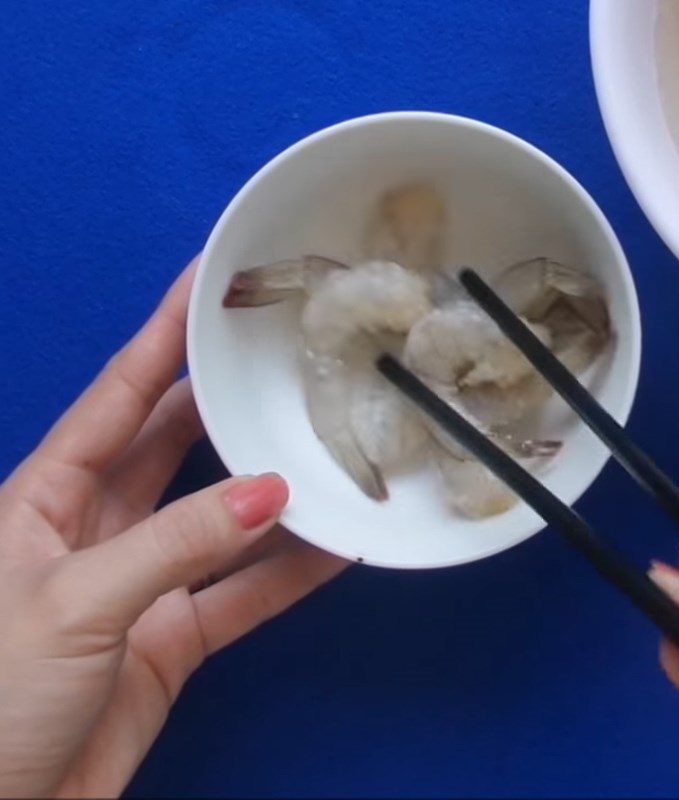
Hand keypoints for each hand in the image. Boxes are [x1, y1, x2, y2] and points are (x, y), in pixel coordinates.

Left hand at [0, 257, 346, 797]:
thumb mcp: (73, 603)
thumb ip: (176, 544)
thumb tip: (270, 494)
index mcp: (46, 497)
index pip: (116, 396)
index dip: (161, 337)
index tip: (204, 283)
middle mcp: (95, 527)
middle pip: (172, 445)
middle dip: (224, 403)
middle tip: (279, 362)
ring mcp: (140, 582)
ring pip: (218, 519)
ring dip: (269, 494)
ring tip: (323, 448)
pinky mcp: (171, 638)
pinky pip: (240, 592)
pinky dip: (286, 573)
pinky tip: (334, 547)